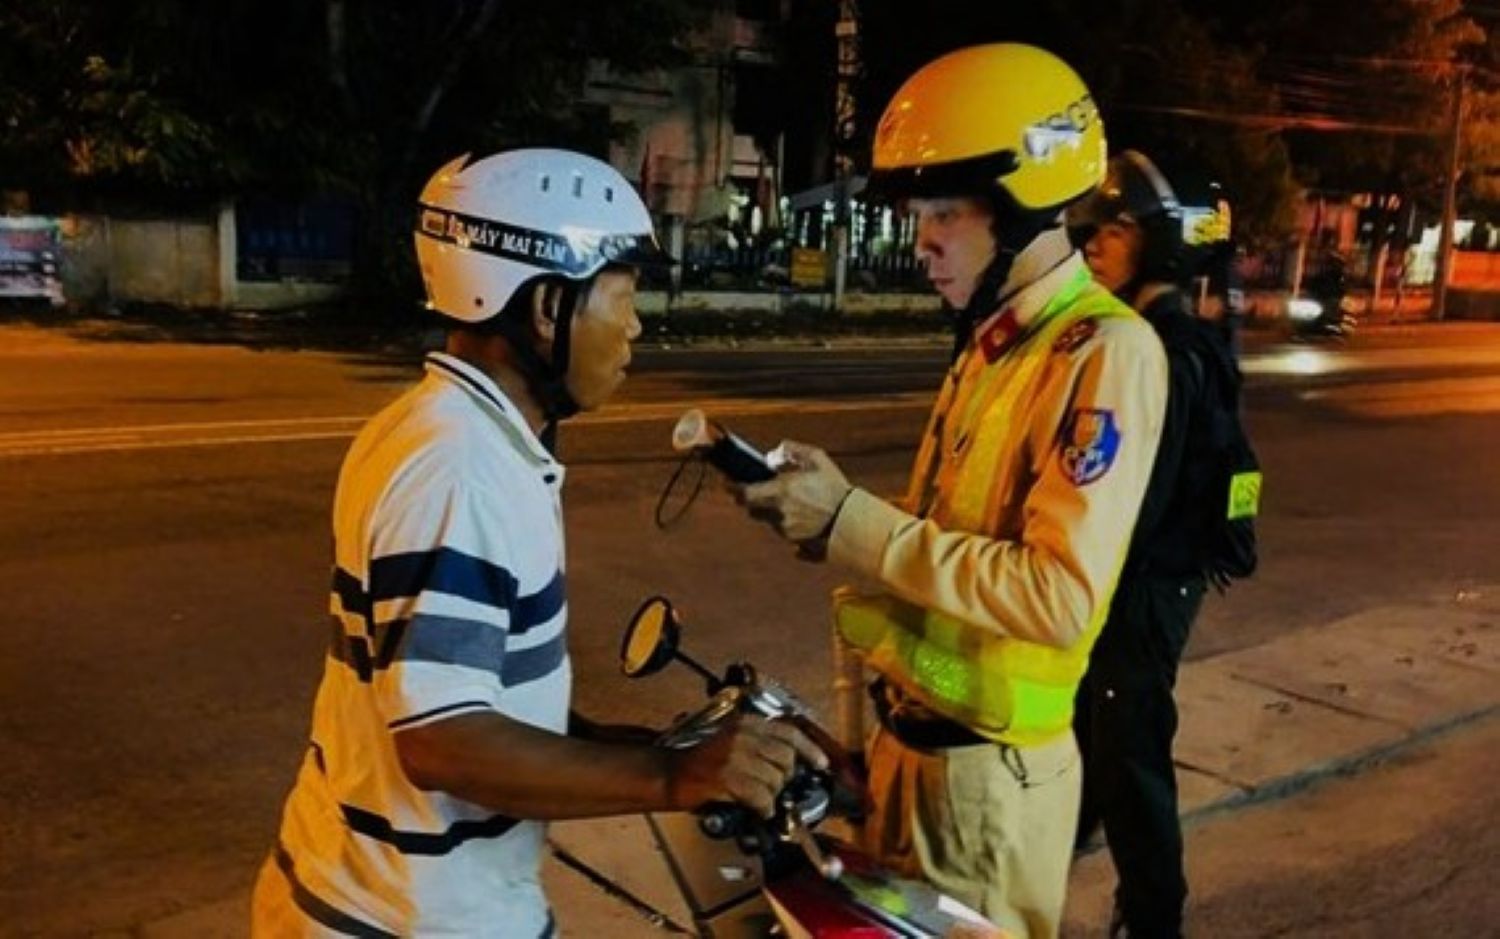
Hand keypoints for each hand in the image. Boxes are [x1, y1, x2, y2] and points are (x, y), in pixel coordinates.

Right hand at [665, 714, 828, 817]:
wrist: (670, 774)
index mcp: (746, 723)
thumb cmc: (702, 762)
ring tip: (756, 797)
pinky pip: (761, 797)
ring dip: (770, 796)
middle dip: (783, 779)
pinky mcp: (727, 777)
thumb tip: (793, 763)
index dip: (810, 749)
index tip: (822, 764)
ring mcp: (734, 755)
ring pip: (775, 781)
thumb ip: (760, 745)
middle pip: (785, 760)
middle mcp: (742, 735)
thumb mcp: (732, 741)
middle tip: (770, 788)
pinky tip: (755, 808)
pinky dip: (763, 807)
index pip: (789, 732)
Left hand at [738, 441, 852, 544]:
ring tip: (794, 501)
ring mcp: (786, 531)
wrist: (854, 521)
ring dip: (773, 510)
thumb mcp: (817, 458)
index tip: (728, 483)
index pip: (744, 493)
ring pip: (769, 520)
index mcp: (780, 492)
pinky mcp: (796, 543)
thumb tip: (771, 457)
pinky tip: (804, 514)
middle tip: (762, 490)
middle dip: (753, 499)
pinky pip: (784, 531)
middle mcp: (779, 513)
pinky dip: (788, 522)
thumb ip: (790, 451)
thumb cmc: (835, 487)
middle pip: (752, 509)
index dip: (733, 488)